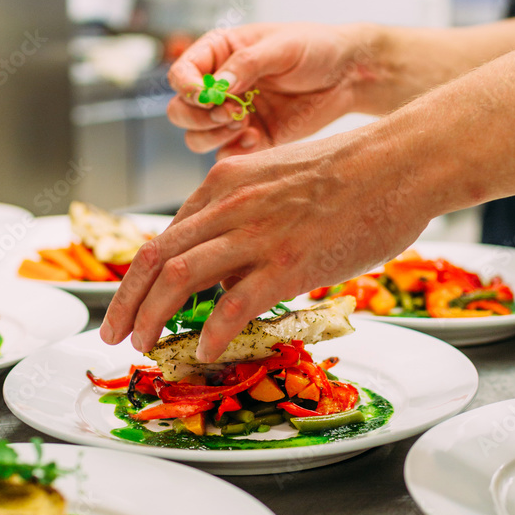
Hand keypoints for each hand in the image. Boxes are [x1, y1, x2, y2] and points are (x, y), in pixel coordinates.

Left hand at [100, 126, 432, 361]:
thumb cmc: (353, 173)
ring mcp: (256, 234)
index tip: (132, 301)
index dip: (140, 275)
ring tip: (144, 346)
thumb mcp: (280, 181)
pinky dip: (211, 333)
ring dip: (152, 317)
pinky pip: (233, 305)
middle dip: (126, 301)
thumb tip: (232, 267)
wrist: (400, 162)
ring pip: (179, 278)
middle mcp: (229, 205)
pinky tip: (205, 351)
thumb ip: (247, 218)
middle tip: (114, 334)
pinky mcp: (287, 263)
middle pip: (156, 257)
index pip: (165, 235)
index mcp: (225, 182)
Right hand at [166, 21, 380, 156]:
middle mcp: (219, 86)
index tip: (208, 94)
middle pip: (180, 111)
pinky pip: (225, 155)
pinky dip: (234, 152)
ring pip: (196, 137)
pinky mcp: (251, 139)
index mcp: (219, 54)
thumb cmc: (315, 48)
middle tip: (233, 112)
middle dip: (200, 116)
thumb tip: (218, 86)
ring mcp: (233, 115)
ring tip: (245, 123)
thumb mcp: (282, 46)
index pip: (181, 74)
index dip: (187, 87)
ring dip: (213, 136)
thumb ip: (247, 64)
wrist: (347, 76)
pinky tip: (257, 139)